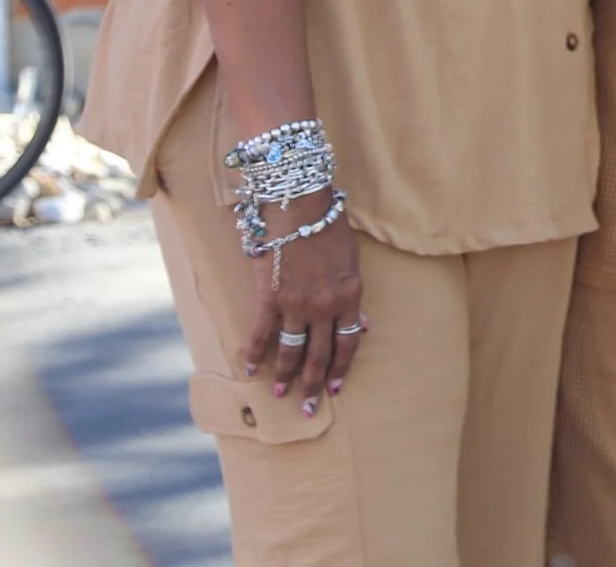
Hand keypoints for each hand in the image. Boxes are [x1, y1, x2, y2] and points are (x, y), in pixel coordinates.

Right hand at [242, 194, 362, 414]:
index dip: (342, 369)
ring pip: (290, 350)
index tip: (336, 388)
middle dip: (314, 384)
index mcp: (350, 298)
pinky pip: (261, 333)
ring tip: (279, 395)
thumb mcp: (354, 264)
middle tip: (310, 408)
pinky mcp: (269, 298)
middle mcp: (324, 307)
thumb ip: (355, 298)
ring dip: (285, 376)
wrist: (301, 208)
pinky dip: (255, 354)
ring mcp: (295, 304)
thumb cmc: (331, 231)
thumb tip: (364, 326)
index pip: (348, 344)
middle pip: (320, 355)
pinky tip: (251, 369)